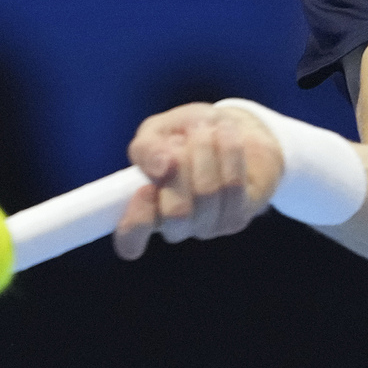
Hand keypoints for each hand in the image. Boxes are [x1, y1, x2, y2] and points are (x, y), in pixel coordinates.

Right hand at [111, 103, 283, 260]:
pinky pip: (233, 186)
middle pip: (176, 212)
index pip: (130, 239)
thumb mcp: (155, 132)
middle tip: (182, 137)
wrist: (227, 130)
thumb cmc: (183, 135)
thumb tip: (161, 167)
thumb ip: (147, 148)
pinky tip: (227, 135)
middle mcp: (173, 226)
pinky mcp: (236, 218)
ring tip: (205, 128)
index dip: (137, 219)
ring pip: (207, 193)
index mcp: (143, 209)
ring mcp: (206, 227)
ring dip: (205, 150)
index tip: (145, 188)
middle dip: (181, 163)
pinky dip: (230, 153)